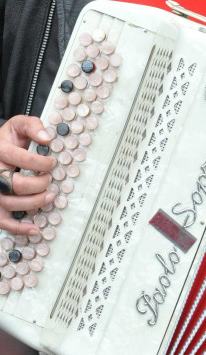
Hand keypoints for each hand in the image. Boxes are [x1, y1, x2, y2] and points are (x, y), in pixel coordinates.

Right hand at [0, 115, 55, 234]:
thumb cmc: (9, 139)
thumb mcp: (19, 125)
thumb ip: (33, 126)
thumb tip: (47, 138)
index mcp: (0, 151)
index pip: (21, 159)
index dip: (41, 162)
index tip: (51, 163)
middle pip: (15, 184)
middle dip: (38, 184)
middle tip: (50, 180)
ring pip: (10, 203)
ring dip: (33, 203)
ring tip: (49, 197)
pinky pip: (3, 221)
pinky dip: (18, 228)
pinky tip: (34, 229)